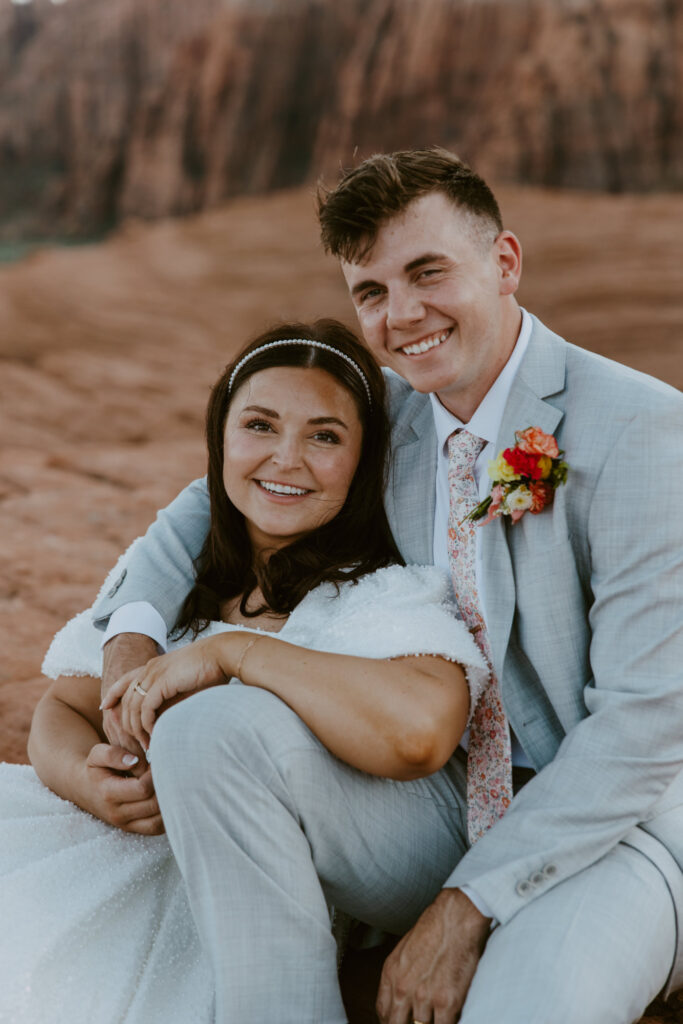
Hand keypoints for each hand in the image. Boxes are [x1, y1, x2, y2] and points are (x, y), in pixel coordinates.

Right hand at [79, 743, 163, 834]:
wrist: (84, 789)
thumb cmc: (95, 768)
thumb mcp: (97, 755)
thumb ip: (113, 754)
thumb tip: (135, 760)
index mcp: (109, 793)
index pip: (143, 789)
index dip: (156, 775)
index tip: (159, 762)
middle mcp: (118, 813)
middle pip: (153, 805)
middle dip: (167, 788)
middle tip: (170, 773)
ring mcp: (126, 824)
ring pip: (158, 821)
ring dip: (170, 803)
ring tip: (171, 785)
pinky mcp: (133, 829)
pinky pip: (156, 828)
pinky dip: (168, 816)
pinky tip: (169, 799)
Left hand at [101, 635, 234, 750]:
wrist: (223, 654)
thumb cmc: (212, 669)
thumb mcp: (186, 683)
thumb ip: (173, 697)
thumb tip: (168, 718)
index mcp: (154, 666)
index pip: (124, 680)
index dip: (112, 694)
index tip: (105, 707)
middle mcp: (150, 669)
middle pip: (125, 699)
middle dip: (126, 723)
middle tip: (136, 742)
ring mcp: (154, 674)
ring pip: (133, 706)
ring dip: (137, 729)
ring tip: (147, 745)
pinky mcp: (162, 682)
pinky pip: (145, 708)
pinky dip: (146, 724)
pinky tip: (153, 735)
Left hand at [376, 888, 490, 1023]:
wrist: (455, 917)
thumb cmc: (434, 927)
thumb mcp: (405, 949)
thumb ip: (401, 973)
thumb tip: (404, 992)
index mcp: (391, 973)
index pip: (383, 1012)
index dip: (390, 1022)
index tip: (399, 1023)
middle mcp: (403, 988)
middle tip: (414, 1022)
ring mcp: (424, 997)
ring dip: (427, 1023)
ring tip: (434, 1017)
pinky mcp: (447, 1002)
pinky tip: (448, 1019)